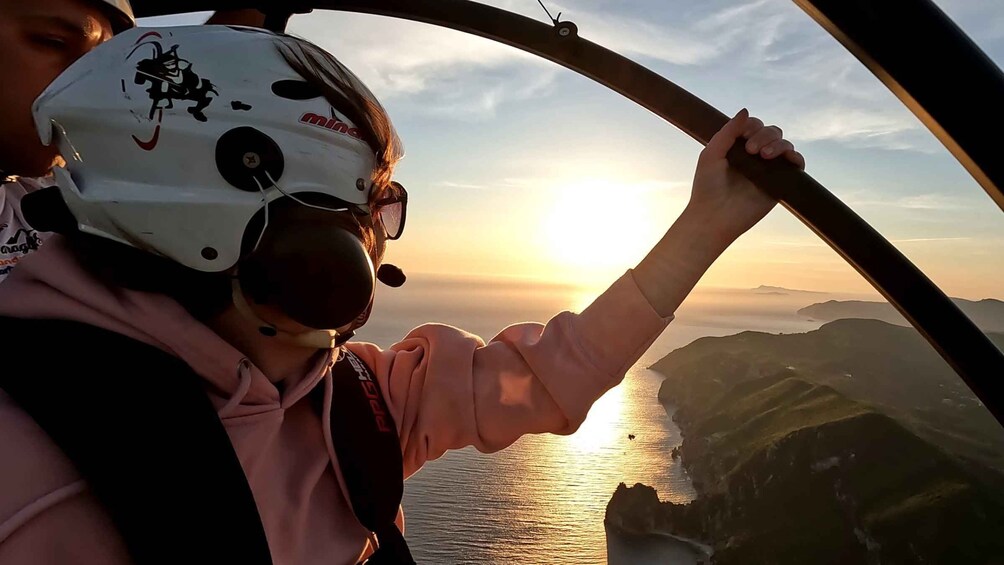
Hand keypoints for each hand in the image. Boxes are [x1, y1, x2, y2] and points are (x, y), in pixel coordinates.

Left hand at [686, 108, 803, 245]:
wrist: (713, 216)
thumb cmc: (707, 187)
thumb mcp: (711, 153)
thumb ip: (728, 131)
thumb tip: (746, 110)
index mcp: (738, 147)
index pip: (754, 126)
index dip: (752, 125)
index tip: (743, 135)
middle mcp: (755, 156)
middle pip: (772, 131)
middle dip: (765, 134)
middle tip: (751, 150)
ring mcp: (769, 169)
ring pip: (784, 144)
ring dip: (778, 144)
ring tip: (763, 156)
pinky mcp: (780, 183)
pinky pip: (796, 164)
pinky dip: (795, 157)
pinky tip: (787, 158)